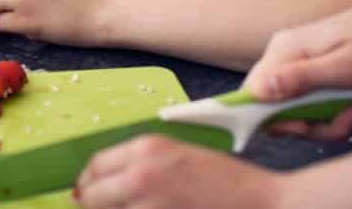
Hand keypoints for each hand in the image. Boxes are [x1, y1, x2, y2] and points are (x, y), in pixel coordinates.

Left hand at [74, 136, 281, 208]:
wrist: (263, 204)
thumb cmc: (226, 182)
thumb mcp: (178, 157)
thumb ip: (140, 167)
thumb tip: (101, 184)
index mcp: (146, 149)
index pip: (94, 167)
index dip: (88, 183)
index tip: (88, 193)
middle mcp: (141, 176)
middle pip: (92, 197)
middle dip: (95, 204)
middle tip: (106, 208)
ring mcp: (149, 206)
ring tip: (143, 208)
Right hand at [242, 0, 351, 139]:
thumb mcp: (345, 67)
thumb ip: (299, 80)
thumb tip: (255, 91)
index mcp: (287, 51)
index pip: (255, 94)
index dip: (276, 119)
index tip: (308, 127)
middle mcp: (292, 60)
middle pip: (286, 112)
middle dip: (323, 124)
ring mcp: (311, 70)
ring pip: (312, 116)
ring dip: (346, 121)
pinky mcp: (330, 79)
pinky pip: (331, 111)